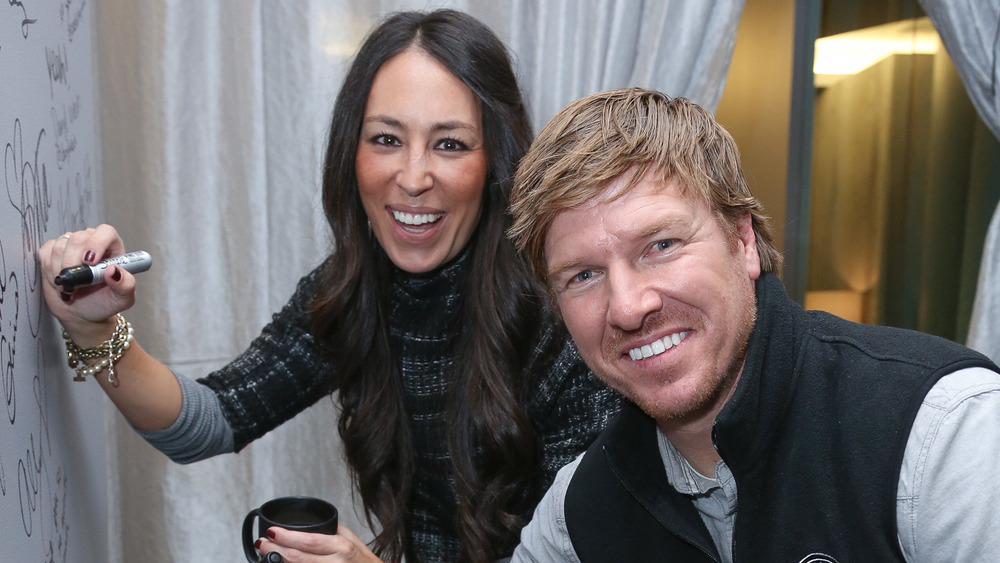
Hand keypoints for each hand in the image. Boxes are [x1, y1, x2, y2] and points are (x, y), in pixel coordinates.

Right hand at [39, 224, 136, 344]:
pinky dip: (49, 270)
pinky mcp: (52, 251)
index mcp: (112, 248)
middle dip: (74, 264)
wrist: (83, 313)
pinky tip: (61, 281)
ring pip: (60, 247)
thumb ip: (125, 284)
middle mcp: (91, 242)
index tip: (90, 262)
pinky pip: (46, 252)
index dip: (96, 243)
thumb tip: (114, 270)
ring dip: (62, 272)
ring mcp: (70, 246)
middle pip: (78, 238)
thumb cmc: (104, 302)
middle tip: (77, 285)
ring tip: (71, 287)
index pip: (105, 232)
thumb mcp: (122, 298)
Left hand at [256, 524, 384, 562]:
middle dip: (275, 550)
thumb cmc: (365, 562)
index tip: (272, 532)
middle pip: (297, 559)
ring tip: (268, 555)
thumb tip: (308, 526)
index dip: (286, 537)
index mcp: (342, 547)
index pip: (308, 541)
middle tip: (263, 543)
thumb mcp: (351, 540)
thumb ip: (331, 532)